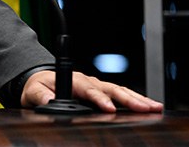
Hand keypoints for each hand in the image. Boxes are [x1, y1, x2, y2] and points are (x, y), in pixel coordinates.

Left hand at [21, 70, 162, 112]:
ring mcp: (97, 86)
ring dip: (137, 99)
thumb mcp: (34, 91)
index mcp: (73, 80)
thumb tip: (50, 100)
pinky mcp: (102, 92)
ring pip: (120, 91)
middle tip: (146, 107)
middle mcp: (88, 81)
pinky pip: (120, 94)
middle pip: (112, 89)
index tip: (109, 108)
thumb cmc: (38, 86)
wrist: (40, 82)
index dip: (100, 99)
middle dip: (130, 99)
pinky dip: (135, 100)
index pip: (89, 90)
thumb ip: (41, 95)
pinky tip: (148, 107)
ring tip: (155, 107)